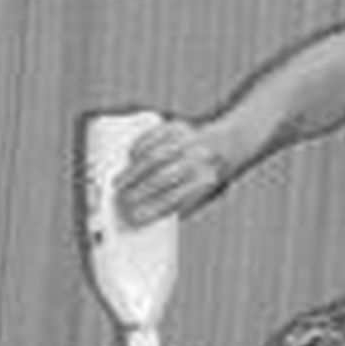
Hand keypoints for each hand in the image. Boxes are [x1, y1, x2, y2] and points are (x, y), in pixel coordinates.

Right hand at [115, 118, 236, 227]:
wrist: (226, 145)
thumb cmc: (205, 178)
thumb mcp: (200, 197)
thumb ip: (175, 207)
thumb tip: (140, 219)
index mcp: (206, 182)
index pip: (173, 200)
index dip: (151, 209)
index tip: (133, 218)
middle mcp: (199, 159)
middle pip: (160, 178)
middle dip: (136, 191)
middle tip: (119, 200)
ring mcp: (189, 140)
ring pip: (154, 157)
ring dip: (132, 171)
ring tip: (118, 182)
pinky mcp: (179, 126)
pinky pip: (154, 136)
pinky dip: (138, 147)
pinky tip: (130, 157)